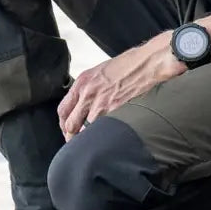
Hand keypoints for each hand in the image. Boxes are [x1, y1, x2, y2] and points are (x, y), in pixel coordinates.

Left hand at [57, 32, 184, 140]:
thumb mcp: (100, 72)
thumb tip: (83, 105)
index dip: (63, 124)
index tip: (67, 130)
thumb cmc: (128, 65)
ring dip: (87, 140)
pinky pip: (103, 131)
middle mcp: (88, 94)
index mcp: (83, 83)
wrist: (147, 63)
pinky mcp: (115, 112)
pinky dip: (103, 138)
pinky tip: (106, 141)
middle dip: (72, 136)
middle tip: (77, 144)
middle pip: (70, 124)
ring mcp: (101, 104)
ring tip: (93, 146)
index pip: (63, 109)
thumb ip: (89, 89)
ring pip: (85, 132)